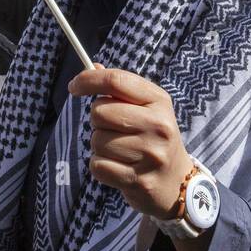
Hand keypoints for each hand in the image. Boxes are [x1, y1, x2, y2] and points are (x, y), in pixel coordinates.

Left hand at [68, 64, 192, 219]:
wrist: (175, 181)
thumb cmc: (152, 138)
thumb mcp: (146, 108)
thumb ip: (120, 89)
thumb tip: (94, 68)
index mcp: (159, 101)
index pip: (117, 80)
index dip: (89, 80)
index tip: (74, 86)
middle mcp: (158, 126)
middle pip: (100, 112)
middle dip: (98, 121)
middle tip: (114, 129)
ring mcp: (150, 155)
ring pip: (97, 141)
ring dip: (100, 146)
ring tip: (121, 150)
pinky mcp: (139, 181)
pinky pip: (98, 166)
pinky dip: (101, 166)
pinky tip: (119, 167)